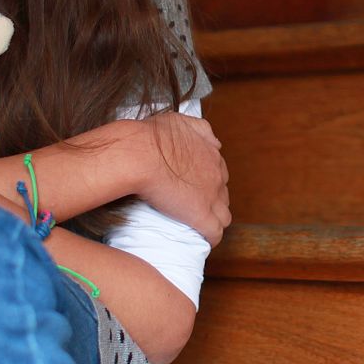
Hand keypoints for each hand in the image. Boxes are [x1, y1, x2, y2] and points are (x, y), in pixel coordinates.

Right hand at [133, 113, 231, 245]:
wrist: (140, 154)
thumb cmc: (152, 136)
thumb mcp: (180, 122)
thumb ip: (200, 129)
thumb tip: (215, 141)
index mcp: (211, 154)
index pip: (219, 174)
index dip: (209, 183)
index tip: (197, 189)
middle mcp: (216, 176)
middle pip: (223, 195)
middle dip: (213, 202)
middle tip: (195, 207)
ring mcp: (210, 197)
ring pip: (223, 216)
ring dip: (214, 221)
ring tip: (199, 226)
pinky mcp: (200, 215)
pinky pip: (214, 233)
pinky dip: (211, 238)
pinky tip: (204, 241)